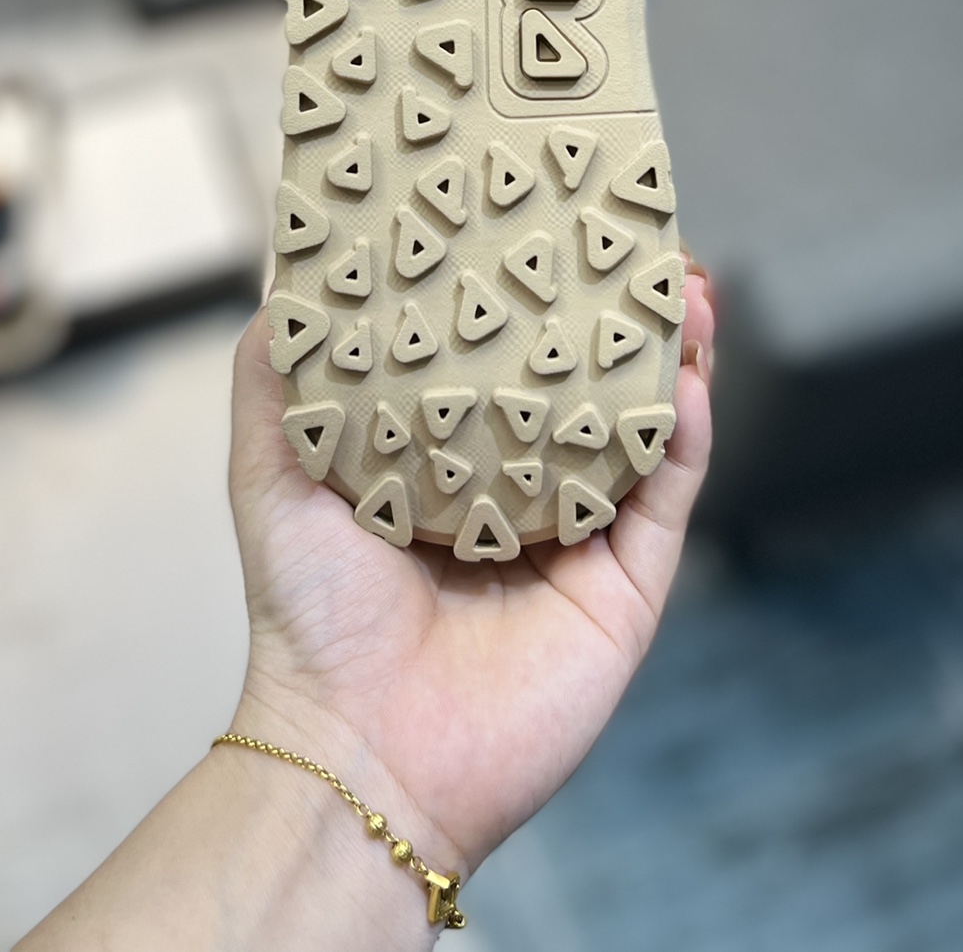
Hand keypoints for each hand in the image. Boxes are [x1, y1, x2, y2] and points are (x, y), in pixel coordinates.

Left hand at [229, 275, 714, 878]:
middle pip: (584, 378)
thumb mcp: (273, 470)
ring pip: (642, 426)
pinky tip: (688, 373)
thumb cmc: (309, 610)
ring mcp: (579, 537)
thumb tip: (289, 272)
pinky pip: (667, 496)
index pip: (500, 352)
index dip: (527, 286)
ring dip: (670, 353)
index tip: (543, 214)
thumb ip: (277, 374)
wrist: (360, 747)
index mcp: (446, 457)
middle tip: (636, 236)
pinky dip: (686, 432)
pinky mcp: (626, 589)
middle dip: (614, 307)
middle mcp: (519, 488)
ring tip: (683, 283)